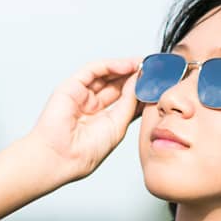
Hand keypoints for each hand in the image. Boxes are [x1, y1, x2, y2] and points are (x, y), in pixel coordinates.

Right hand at [24, 57, 145, 183]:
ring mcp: (81, 95)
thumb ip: (129, 103)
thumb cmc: (85, 152)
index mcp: (103, 120)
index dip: (141, 90)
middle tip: (154, 69)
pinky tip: (127, 66)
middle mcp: (92, 106)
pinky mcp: (71, 86)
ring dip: (125, 68)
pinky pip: (93, 70)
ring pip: (106, 75)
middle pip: (117, 85)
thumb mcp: (118, 125)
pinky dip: (111, 65)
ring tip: (143, 64)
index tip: (158, 84)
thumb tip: (140, 83)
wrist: (62, 156)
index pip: (125, 100)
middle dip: (135, 77)